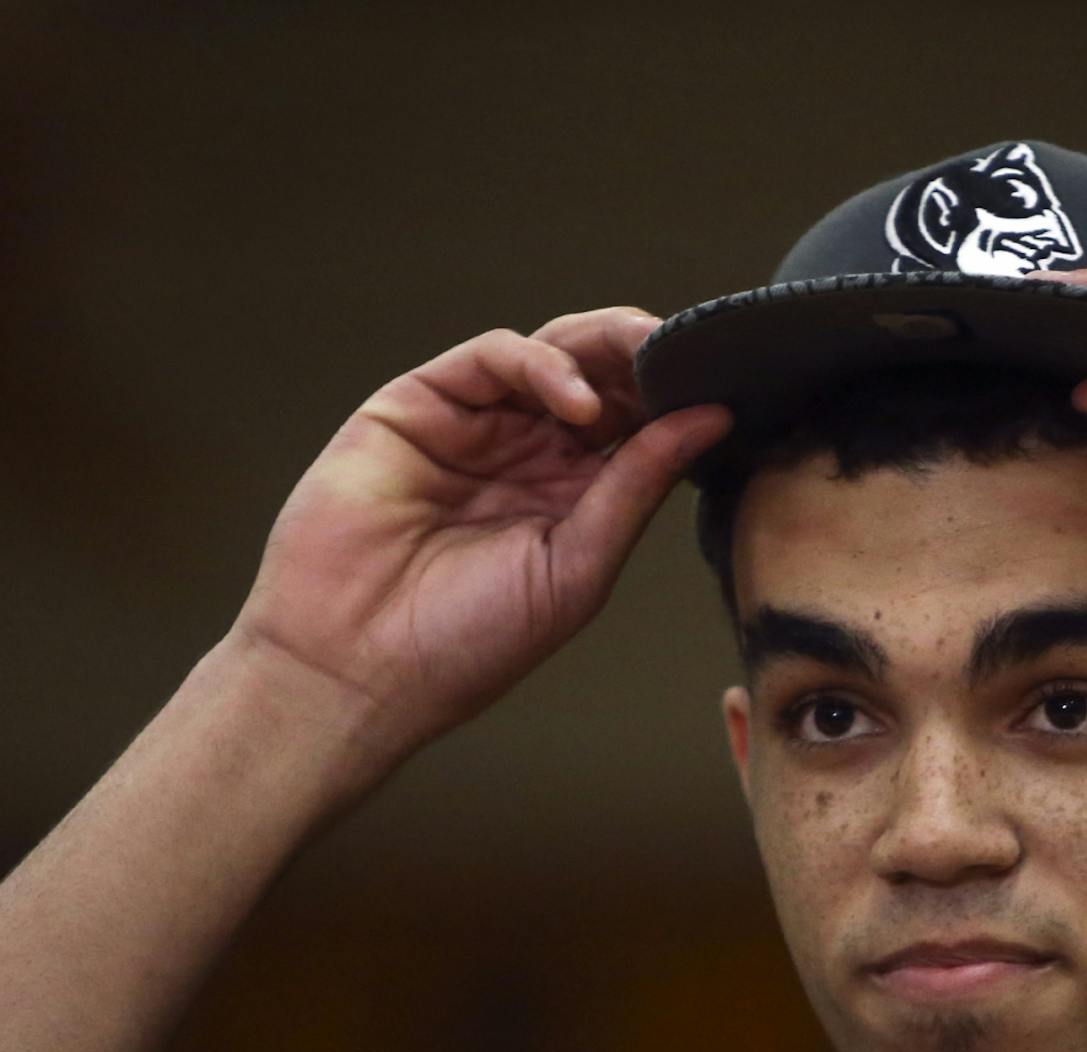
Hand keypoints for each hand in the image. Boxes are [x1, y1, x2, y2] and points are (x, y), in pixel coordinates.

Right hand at [228, 306, 731, 762]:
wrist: (356, 667)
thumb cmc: (465, 641)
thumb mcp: (578, 565)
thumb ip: (638, 487)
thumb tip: (711, 422)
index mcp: (574, 496)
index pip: (639, 427)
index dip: (680, 402)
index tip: (731, 388)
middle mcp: (528, 454)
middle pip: (602, 378)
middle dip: (648, 358)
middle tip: (695, 351)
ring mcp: (474, 425)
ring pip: (553, 352)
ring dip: (606, 349)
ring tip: (647, 362)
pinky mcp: (418, 404)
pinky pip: (492, 357)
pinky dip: (543, 364)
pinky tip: (580, 402)